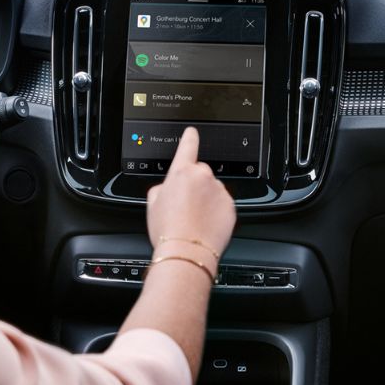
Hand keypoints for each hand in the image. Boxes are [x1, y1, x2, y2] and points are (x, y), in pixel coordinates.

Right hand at [145, 127, 235, 256]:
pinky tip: (206, 226)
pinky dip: (216, 212)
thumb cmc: (167, 231)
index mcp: (181, 173)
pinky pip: (223, 205)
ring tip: (195, 221)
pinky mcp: (231, 206)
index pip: (188, 146)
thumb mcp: (152, 204)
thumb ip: (162, 188)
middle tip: (185, 208)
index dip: (190, 137)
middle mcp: (203, 177)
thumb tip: (167, 188)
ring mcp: (219, 191)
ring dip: (206, 201)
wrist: (187, 252)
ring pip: (212, 191)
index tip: (192, 132)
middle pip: (200, 174)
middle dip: (195, 186)